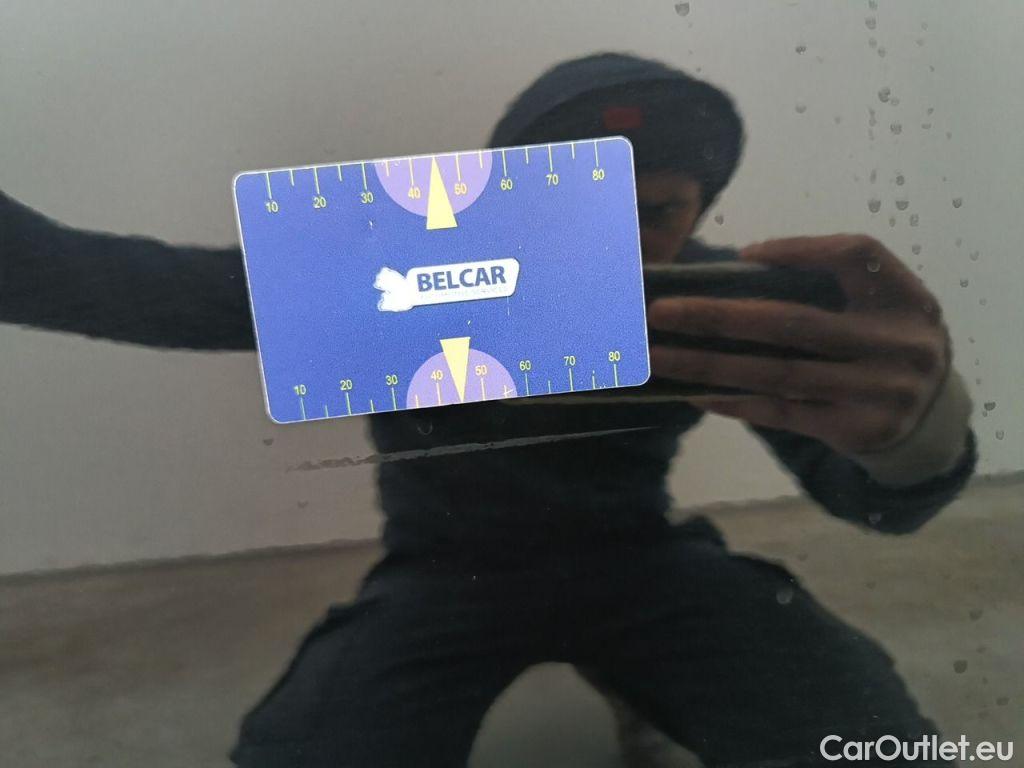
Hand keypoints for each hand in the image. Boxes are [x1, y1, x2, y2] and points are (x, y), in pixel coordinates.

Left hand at [647, 235, 949, 455]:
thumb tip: (737, 270)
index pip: (856, 255)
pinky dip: (734, 400)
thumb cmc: (884, 345)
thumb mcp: (884, 306)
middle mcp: (895, 344)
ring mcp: (875, 391)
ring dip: (708, 365)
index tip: (744, 256)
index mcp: (904, 298)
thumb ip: (833, 284)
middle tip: (660, 312)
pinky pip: (780, 412)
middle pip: (793, 322)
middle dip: (718, 316)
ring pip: (776, 374)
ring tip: (658, 356)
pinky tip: (693, 391)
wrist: (930, 419)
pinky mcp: (854, 430)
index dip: (801, 249)